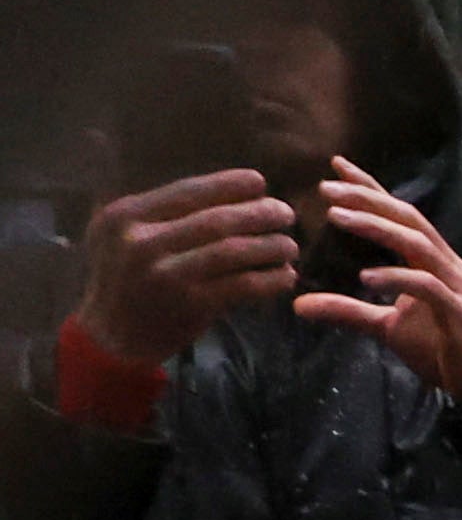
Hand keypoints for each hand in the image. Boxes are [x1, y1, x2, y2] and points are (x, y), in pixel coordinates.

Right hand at [73, 170, 296, 367]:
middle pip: (216, 220)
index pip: (187, 191)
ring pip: (233, 252)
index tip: (259, 182)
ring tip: (290, 246)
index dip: (228, 185)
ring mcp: (167, 275)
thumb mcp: (116, 235)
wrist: (111, 337)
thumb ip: (153, 210)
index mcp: (125, 215)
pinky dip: (270, 280)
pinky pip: (242, 286)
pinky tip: (286, 276)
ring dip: (270, 247)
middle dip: (258, 214)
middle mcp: (142, 242)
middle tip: (286, 213)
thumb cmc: (123, 280)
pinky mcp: (190, 305)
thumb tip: (213, 187)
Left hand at [292, 163, 461, 405]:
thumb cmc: (438, 350)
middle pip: (407, 218)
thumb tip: (298, 305)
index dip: (369, 188)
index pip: (398, 214)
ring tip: (338, 218)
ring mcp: (455, 285)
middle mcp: (445, 263)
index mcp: (430, 260)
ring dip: (376, 227)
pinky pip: (426, 286)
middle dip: (367, 199)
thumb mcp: (383, 326)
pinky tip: (366, 277)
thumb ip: (347, 310)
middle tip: (326, 189)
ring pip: (416, 243)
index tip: (335, 166)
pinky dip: (396, 278)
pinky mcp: (459, 311)